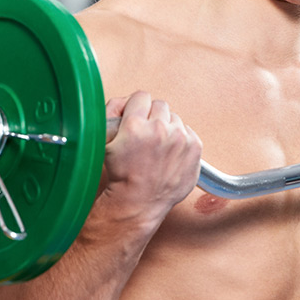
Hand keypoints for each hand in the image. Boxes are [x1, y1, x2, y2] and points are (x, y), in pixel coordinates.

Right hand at [98, 91, 201, 229]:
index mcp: (135, 125)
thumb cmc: (121, 175)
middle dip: (152, 117)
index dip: (136, 107)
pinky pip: (188, 131)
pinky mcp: (195, 147)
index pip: (141, 97)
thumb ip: (112, 112)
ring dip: (167, 128)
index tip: (135, 119)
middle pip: (159, 105)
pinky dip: (180, 139)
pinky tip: (169, 154)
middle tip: (146, 135)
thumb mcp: (104, 141)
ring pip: (174, 118)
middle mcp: (159, 129)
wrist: (139, 202)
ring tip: (158, 147)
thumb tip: (124, 101)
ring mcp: (180, 138)